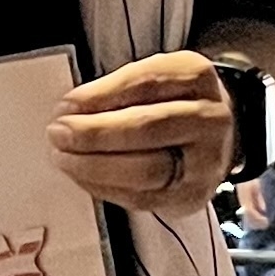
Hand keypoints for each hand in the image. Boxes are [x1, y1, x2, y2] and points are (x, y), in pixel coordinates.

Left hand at [47, 52, 238, 215]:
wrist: (215, 135)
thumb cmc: (172, 101)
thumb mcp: (152, 77)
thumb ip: (115, 90)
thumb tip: (70, 111)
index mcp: (195, 77)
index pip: (145, 84)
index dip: (101, 96)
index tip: (67, 105)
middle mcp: (209, 119)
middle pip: (148, 128)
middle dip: (94, 133)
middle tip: (58, 133)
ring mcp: (205, 163)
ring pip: (146, 169)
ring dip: (94, 166)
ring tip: (64, 158)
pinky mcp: (192, 197)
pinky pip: (143, 198)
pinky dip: (105, 187)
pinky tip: (83, 176)